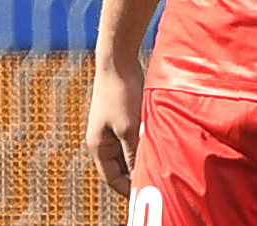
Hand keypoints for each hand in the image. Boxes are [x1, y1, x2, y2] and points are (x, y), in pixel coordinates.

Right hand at [85, 58, 143, 196]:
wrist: (117, 62)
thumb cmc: (120, 94)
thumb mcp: (128, 128)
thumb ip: (133, 153)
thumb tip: (138, 176)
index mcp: (98, 145)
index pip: (110, 177)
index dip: (126, 189)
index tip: (144, 194)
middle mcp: (102, 139)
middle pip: (119, 166)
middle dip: (135, 174)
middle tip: (155, 181)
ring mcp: (110, 127)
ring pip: (127, 152)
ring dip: (140, 157)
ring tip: (158, 163)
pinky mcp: (120, 116)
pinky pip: (131, 138)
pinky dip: (142, 143)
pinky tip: (156, 144)